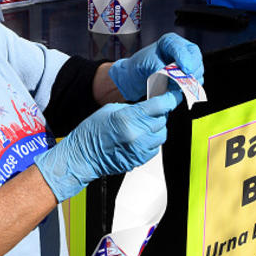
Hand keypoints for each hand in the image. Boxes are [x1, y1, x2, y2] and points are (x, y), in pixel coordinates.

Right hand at [34, 91, 180, 200]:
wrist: (83, 156)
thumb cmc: (92, 131)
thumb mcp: (111, 109)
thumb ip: (134, 108)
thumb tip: (150, 106)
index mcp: (128, 117)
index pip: (160, 106)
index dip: (169, 99)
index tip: (172, 96)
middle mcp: (137, 134)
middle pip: (162, 120)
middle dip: (160, 113)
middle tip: (152, 111)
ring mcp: (140, 149)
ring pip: (161, 135)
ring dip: (157, 128)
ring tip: (145, 125)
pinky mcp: (140, 159)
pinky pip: (155, 147)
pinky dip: (152, 141)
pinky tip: (141, 137)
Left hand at [108, 33, 203, 100]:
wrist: (137, 75)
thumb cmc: (140, 64)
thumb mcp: (146, 62)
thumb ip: (159, 67)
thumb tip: (170, 75)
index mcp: (169, 42)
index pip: (181, 47)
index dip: (185, 58)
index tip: (185, 69)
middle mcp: (181, 50)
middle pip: (195, 56)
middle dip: (192, 68)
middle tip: (185, 78)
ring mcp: (186, 63)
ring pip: (198, 70)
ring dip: (190, 78)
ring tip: (176, 84)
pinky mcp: (188, 76)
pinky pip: (195, 81)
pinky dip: (189, 86)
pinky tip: (178, 88)